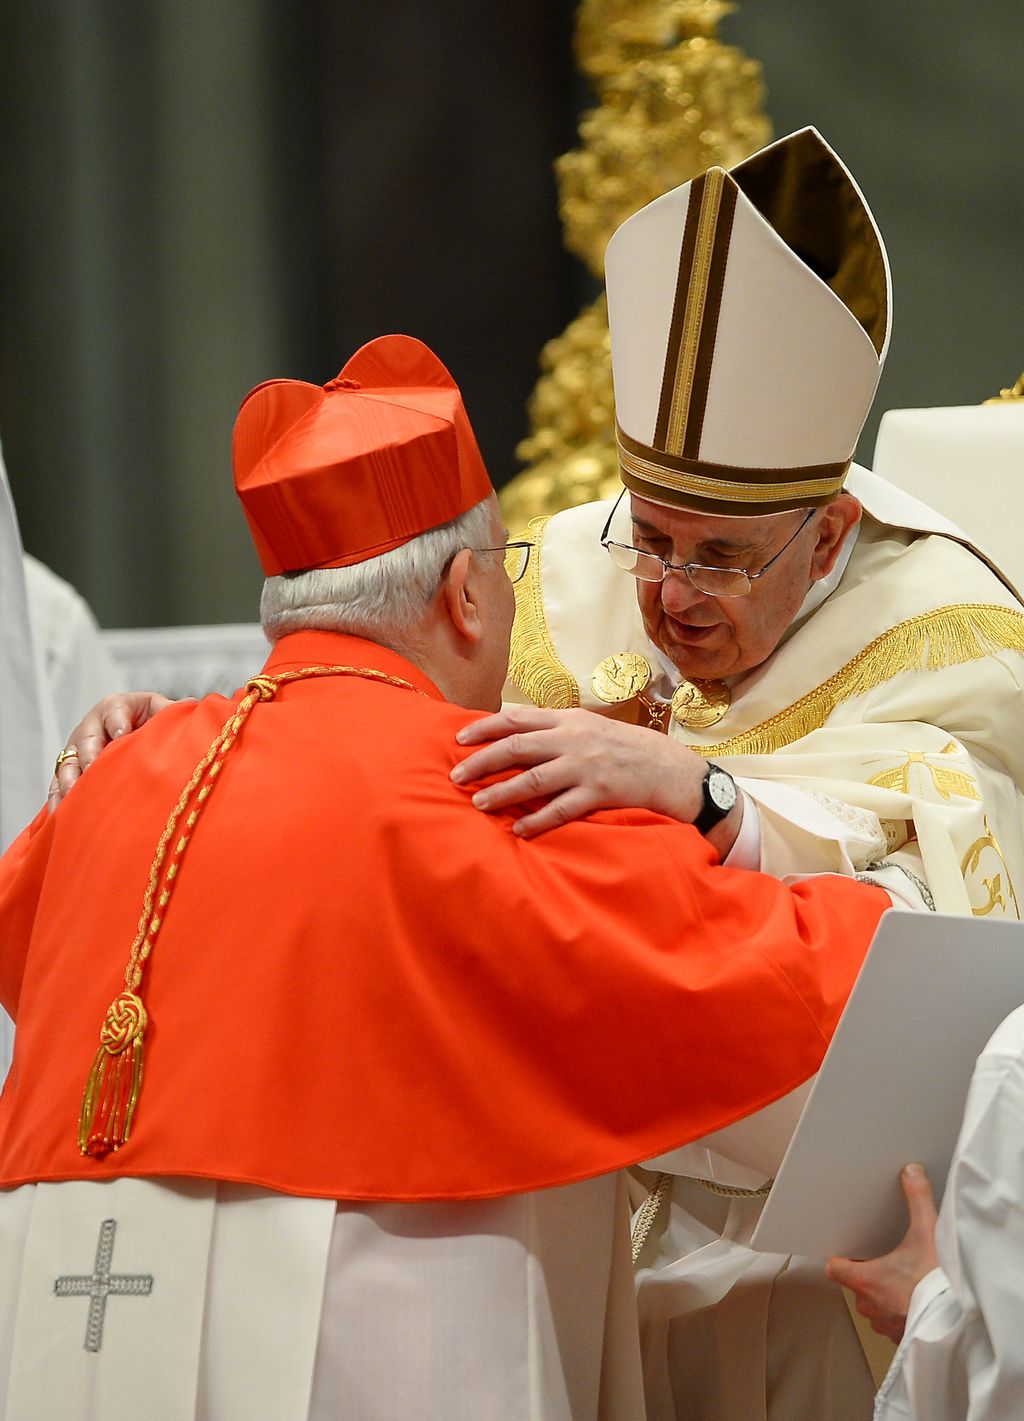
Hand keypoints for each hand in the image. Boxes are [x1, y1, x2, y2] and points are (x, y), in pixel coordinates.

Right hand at [48, 691, 173, 809]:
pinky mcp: (70, 773)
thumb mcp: (163, 712)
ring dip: (70, 779)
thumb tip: (194, 707)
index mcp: (116, 707)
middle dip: (91, 753)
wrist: (140, 739)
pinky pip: (58, 786)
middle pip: (87, 738)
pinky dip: (59, 800)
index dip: (118, 721)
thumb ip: (172, 712)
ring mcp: (78, 751)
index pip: (114, 710)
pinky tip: (62, 815)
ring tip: (75, 794)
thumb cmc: (153, 722)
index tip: (122, 734)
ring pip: (69, 763)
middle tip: (95, 767)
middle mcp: (92, 727)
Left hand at [451, 703, 737, 844]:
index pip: (517, 719)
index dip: (485, 728)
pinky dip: (537, 820)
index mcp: (569, 720)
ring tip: (478, 803)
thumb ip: (557, 729)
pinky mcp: (599, 793)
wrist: (672, 769)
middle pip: (517, 747)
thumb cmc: (626, 749)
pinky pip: (560, 810)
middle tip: (456, 775)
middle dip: (483, 761)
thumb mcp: (591, 728)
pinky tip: (518, 829)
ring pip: (533, 779)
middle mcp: (574, 739)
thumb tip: (515, 733)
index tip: (460, 738)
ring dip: (502, 792)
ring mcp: (587, 766)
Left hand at [827, 1164, 939, 1341]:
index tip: (849, 1251)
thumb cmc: (936, 1284)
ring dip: (884, 1296)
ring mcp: (883, 1324)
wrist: (959, 1324)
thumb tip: (911, 1173)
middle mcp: (869, 1305)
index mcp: (864, 1279)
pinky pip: (892, 1324)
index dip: (841, 1258)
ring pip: (873, 1306)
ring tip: (903, 1282)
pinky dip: (900, 1313)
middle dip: (868, 1275)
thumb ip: (917, 1199)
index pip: (834, 1268)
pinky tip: (915, 1302)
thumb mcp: (926, 1233)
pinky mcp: (901, 1338)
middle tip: (886, 1261)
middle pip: (855, 1285)